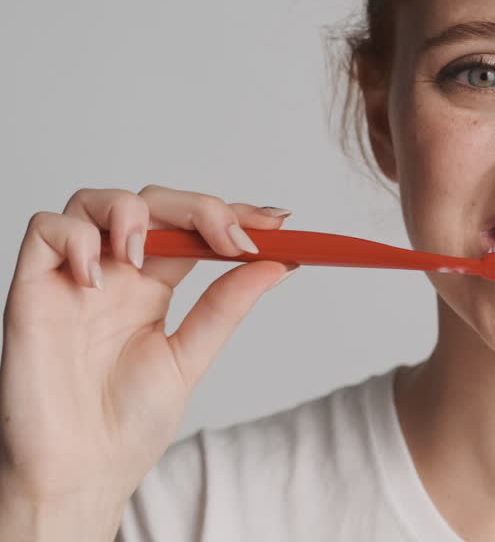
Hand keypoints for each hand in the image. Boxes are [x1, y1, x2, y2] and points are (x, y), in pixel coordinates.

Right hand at [0, 185, 295, 517]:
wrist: (78, 475)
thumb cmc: (124, 427)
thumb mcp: (189, 359)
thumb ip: (225, 307)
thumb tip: (277, 263)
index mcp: (152, 287)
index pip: (192, 228)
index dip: (231, 215)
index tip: (278, 223)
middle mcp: (113, 275)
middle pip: (151, 204)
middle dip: (197, 208)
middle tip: (231, 237)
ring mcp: (73, 279)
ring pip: (93, 202)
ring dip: (133, 212)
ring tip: (147, 254)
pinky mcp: (32, 290)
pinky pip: (44, 230)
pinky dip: (76, 237)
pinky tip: (97, 278)